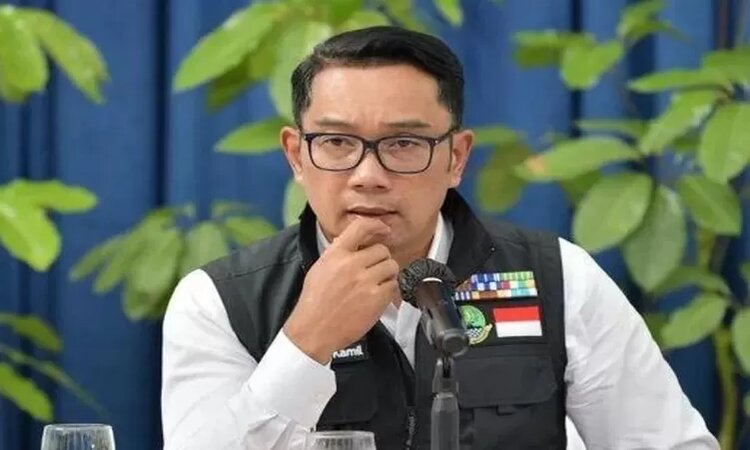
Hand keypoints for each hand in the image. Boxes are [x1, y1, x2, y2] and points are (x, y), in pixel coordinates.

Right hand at [283, 217, 399, 363]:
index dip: (377, 226)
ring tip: (376, 284)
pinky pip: (393, 286)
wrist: (313, 331)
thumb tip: (356, 242)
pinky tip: (377, 297)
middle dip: (381, 259)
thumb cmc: (314, 302)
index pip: (361, 227)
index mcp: (335, 254)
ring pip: (391, 267)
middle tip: (375, 270)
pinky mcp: (376, 299)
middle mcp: (351, 264)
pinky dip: (389, 291)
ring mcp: (365, 282)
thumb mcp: (320, 268)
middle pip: (382, 250)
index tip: (384, 230)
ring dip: (387, 274)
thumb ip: (338, 253)